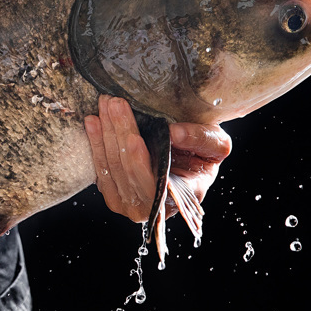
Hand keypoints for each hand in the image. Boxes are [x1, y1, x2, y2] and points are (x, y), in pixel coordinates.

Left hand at [84, 95, 230, 222]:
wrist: (189, 160)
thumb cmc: (203, 155)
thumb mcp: (216, 145)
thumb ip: (201, 139)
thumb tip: (173, 132)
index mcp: (177, 201)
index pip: (152, 183)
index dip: (140, 161)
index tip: (133, 137)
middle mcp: (148, 208)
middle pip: (127, 169)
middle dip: (119, 133)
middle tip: (114, 103)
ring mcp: (126, 204)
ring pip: (110, 166)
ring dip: (104, 133)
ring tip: (105, 104)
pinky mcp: (112, 194)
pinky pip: (99, 168)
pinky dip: (95, 142)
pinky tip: (93, 122)